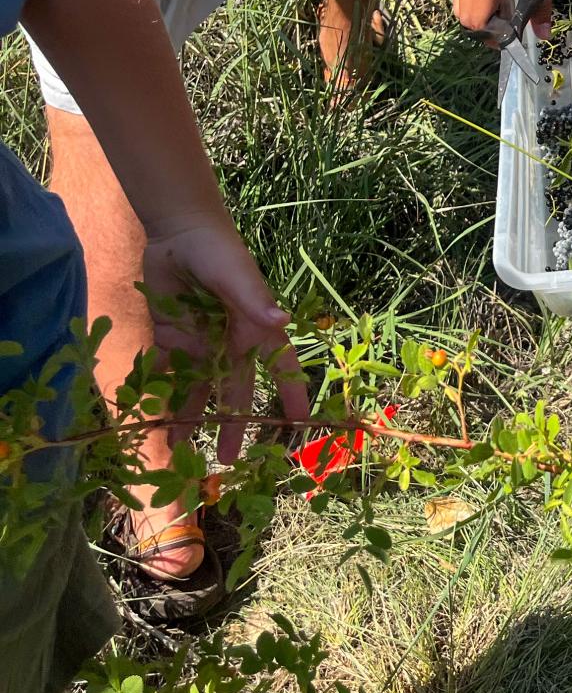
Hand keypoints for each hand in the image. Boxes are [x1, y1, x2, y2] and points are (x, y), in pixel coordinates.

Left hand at [141, 218, 308, 463]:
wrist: (177, 232)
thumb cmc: (217, 249)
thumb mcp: (236, 273)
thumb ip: (253, 298)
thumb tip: (281, 317)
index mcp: (255, 329)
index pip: (280, 366)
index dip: (291, 394)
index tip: (298, 426)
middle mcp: (230, 343)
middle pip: (234, 391)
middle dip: (233, 424)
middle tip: (229, 459)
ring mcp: (200, 344)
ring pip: (198, 389)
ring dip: (190, 418)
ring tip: (180, 450)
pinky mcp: (171, 340)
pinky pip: (167, 373)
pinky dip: (160, 395)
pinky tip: (152, 420)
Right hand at [455, 0, 561, 41]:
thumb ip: (540, 6)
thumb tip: (542, 35)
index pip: (477, 23)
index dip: (495, 36)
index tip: (516, 35)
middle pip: (465, 18)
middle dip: (486, 29)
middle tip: (513, 26)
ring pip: (462, 5)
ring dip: (481, 15)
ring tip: (509, 12)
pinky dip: (478, 1)